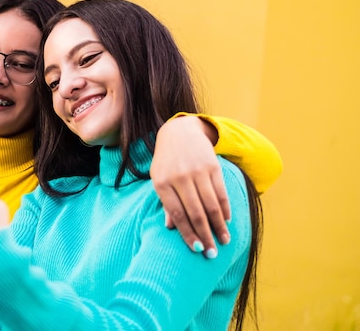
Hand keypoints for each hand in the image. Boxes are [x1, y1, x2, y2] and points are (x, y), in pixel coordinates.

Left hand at [151, 116, 230, 257]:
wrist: (179, 131)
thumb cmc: (166, 161)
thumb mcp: (159, 179)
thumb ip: (166, 203)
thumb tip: (170, 228)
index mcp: (162, 183)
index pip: (177, 215)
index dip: (188, 234)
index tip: (197, 249)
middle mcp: (179, 178)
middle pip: (195, 213)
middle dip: (205, 236)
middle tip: (212, 253)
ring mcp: (197, 172)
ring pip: (210, 205)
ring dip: (219, 226)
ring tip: (224, 241)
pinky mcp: (212, 166)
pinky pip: (221, 192)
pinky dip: (225, 209)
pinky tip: (227, 221)